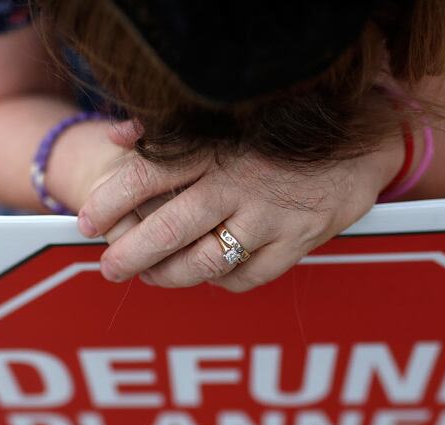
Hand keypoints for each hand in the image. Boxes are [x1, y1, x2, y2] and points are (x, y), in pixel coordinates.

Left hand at [77, 142, 401, 291]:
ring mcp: (270, 217)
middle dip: (130, 254)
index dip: (110, 202)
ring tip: (151, 276)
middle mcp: (240, 183)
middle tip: (109, 267)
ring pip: (206, 262)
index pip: (149, 175)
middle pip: (170, 228)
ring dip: (170, 276)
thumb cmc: (281, 133)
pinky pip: (248, 277)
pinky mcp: (297, 242)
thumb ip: (171, 131)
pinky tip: (209, 275)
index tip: (85, 223)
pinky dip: (221, 282)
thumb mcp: (228, 122)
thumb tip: (117, 138)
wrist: (358, 143)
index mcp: (217, 148)